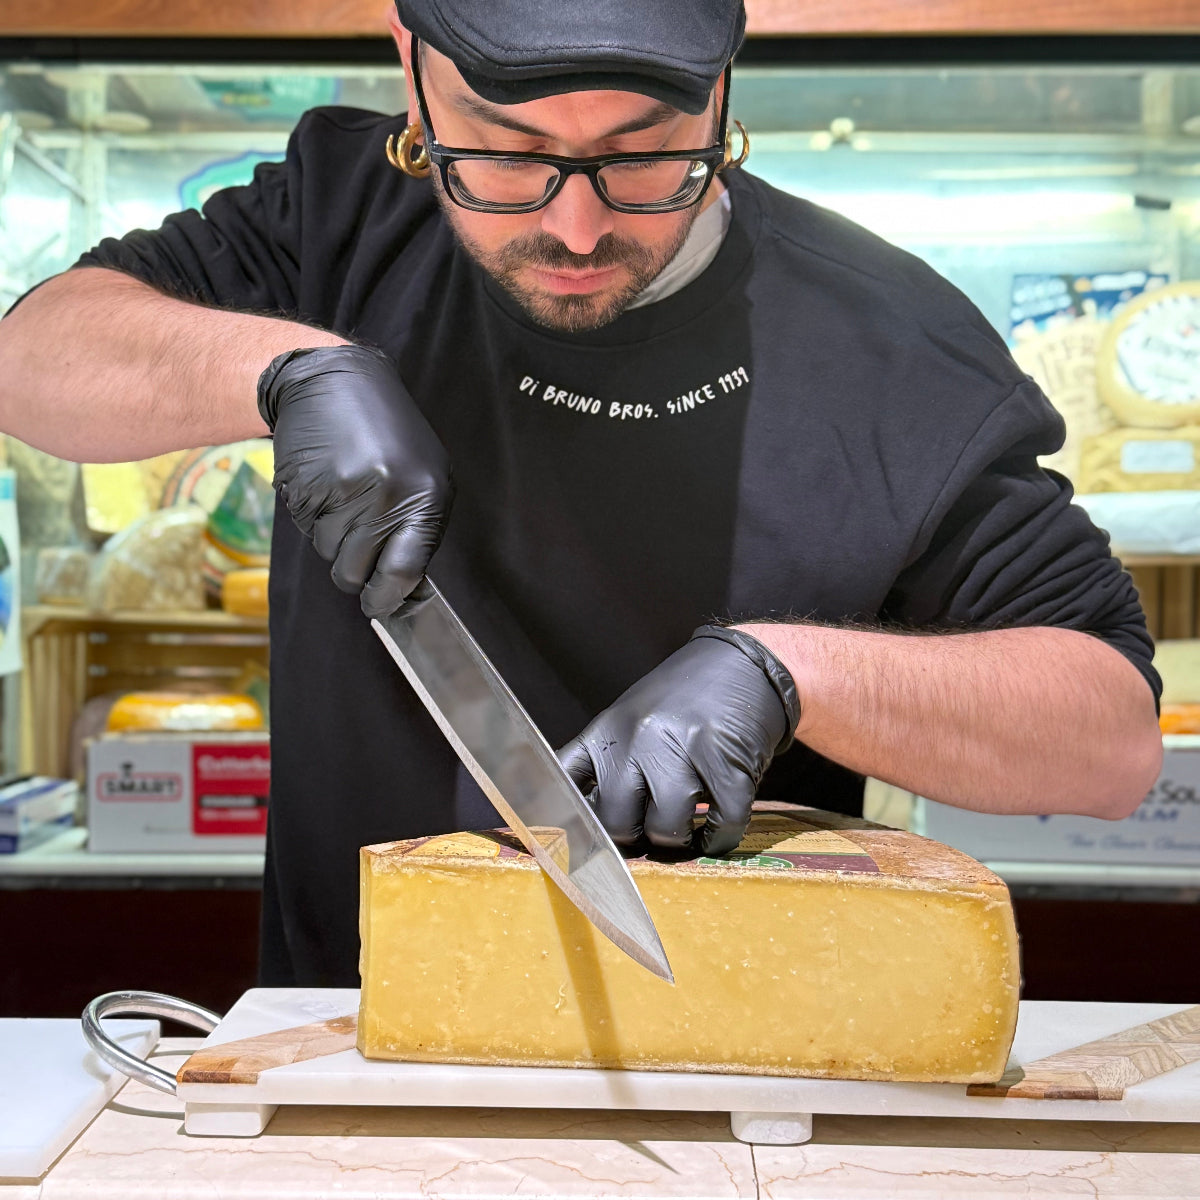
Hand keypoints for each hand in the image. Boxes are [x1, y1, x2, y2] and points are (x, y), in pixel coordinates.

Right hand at [258, 345, 452, 617]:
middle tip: (359, 542)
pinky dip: (314, 519)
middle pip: (358, 572)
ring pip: (329, 555)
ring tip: (345, 498)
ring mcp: (339, 494)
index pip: (402, 571)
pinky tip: (326, 486)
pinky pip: (306, 531)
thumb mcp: (424, 475)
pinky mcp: (302, 490)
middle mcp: (383, 498)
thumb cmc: (387, 432)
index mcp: (423, 496)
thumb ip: (419, 529)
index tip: (381, 606)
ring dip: (334, 540)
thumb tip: (405, 586)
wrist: (331, 381)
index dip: (388, 597)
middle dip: (357, 572)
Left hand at [558, 628, 799, 855]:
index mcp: (608, 731)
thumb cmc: (683, 699)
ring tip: (686, 831)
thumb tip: (586, 819)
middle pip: (618, 822)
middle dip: (635, 840)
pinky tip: (716, 832)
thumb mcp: (630, 718)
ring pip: (666, 829)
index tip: (586, 842)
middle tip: (650, 834)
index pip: (568, 787)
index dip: (573, 824)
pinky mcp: (728, 765)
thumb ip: (608, 761)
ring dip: (678, 843)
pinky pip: (720, 826)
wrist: (744, 664)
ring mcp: (684, 751)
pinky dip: (718, 840)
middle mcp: (639, 739)